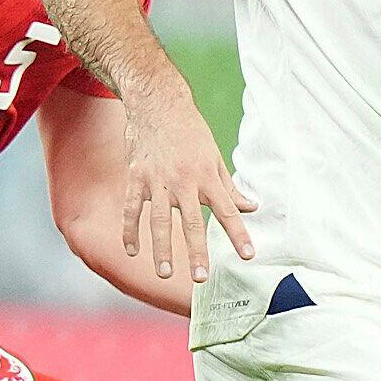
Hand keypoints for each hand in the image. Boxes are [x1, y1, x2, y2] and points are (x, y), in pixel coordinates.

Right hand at [121, 88, 254, 282]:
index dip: (238, 234)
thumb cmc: (190, 131)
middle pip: (192, 222)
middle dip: (196, 251)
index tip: (248, 256)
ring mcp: (158, 180)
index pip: (227, 210)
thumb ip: (230, 186)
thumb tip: (251, 206)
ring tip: (163, 272)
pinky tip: (132, 250)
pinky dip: (130, 230)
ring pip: (160, 220)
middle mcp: (184, 180)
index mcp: (206, 176)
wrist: (158, 103)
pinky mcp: (136, 177)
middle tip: (200, 277)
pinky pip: (132, 209)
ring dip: (161, 248)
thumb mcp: (214, 156)